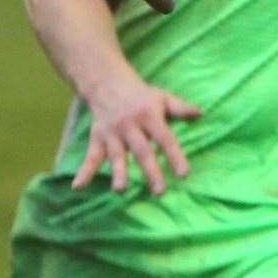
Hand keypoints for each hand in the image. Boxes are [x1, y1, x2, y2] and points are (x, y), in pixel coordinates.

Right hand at [74, 75, 201, 196]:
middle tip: (160, 192)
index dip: (175, 156)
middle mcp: (130, 126)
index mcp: (150, 116)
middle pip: (142, 151)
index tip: (184, 175)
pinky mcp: (97, 140)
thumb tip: (200, 114)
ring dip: (118, 173)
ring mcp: (112, 134)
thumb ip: (181, 108)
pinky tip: (77, 187)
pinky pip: (90, 157)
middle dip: (151, 172)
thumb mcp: (164, 98)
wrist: (109, 86)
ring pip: (116, 156)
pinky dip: (84, 172)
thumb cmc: (143, 97)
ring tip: (121, 191)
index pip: (165, 139)